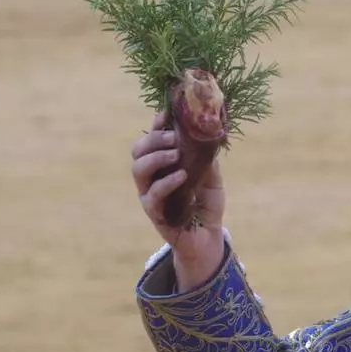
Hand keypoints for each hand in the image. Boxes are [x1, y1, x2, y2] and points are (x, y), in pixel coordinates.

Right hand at [131, 111, 225, 288]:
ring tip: (176, 154)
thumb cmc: (206, 204)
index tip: (167, 114)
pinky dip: (167, 182)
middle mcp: (151, 177)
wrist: (208, 237)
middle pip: (138, 151)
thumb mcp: (212, 177)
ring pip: (138, 169)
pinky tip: (182, 176)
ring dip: (156, 157)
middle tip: (175, 137)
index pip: (152, 140)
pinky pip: (153, 195)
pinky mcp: (154, 212)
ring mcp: (149, 195)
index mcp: (162, 165)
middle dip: (154, 139)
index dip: (156, 125)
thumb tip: (209, 135)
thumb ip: (207, 158)